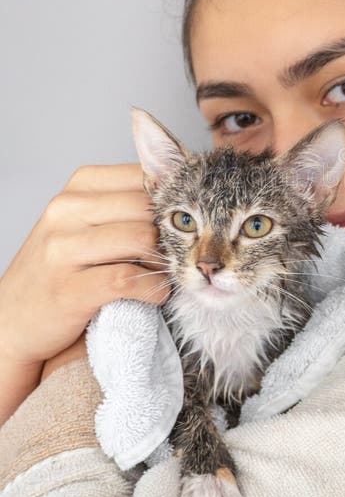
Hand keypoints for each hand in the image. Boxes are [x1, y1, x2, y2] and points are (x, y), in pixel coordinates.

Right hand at [0, 164, 172, 369]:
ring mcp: (64, 249)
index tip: (173, 223)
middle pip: (147, 208)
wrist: (13, 319)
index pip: (143, 177)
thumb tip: (177, 194)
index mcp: (77, 187)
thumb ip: (122, 203)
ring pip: (142, 239)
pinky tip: (153, 294)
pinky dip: (153, 289)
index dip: (168, 201)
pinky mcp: (70, 288)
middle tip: (171, 255)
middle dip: (168, 233)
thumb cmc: (60, 267)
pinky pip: (130, 279)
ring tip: (160, 274)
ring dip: (162, 262)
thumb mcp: (82, 221)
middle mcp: (66, 210)